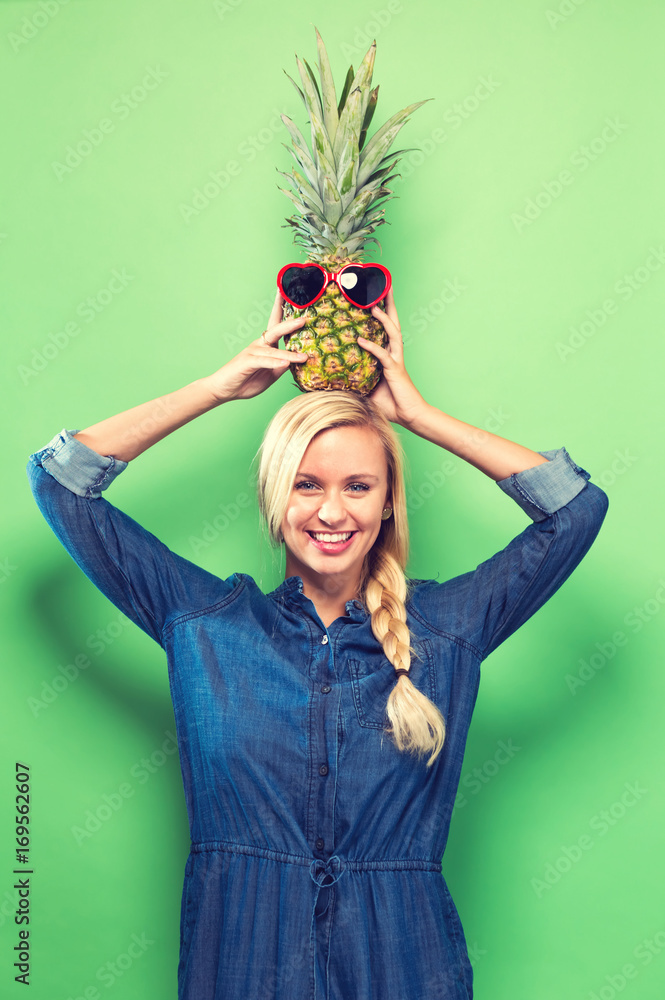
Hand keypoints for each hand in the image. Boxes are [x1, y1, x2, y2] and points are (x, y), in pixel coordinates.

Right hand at [207, 291, 306, 401]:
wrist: (224, 390)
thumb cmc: (246, 381)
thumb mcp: (271, 374)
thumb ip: (282, 366)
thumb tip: (299, 360)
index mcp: (266, 346)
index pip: (277, 326)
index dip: (283, 311)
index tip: (290, 296)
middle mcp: (259, 345)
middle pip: (275, 330)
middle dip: (289, 324)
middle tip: (304, 319)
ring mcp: (252, 352)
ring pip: (273, 351)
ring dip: (289, 354)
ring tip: (304, 357)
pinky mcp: (246, 362)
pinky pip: (263, 361)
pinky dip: (274, 362)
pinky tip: (286, 364)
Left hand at [358, 287, 428, 426]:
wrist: (409, 416)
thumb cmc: (389, 403)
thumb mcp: (365, 388)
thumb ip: (354, 378)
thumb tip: (332, 375)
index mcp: (388, 354)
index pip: (383, 329)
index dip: (380, 313)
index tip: (371, 298)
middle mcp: (393, 353)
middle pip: (392, 323)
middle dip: (388, 304)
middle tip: (384, 286)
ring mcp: (396, 360)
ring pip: (392, 332)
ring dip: (383, 317)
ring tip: (373, 304)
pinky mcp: (396, 370)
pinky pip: (382, 356)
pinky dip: (372, 347)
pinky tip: (360, 340)